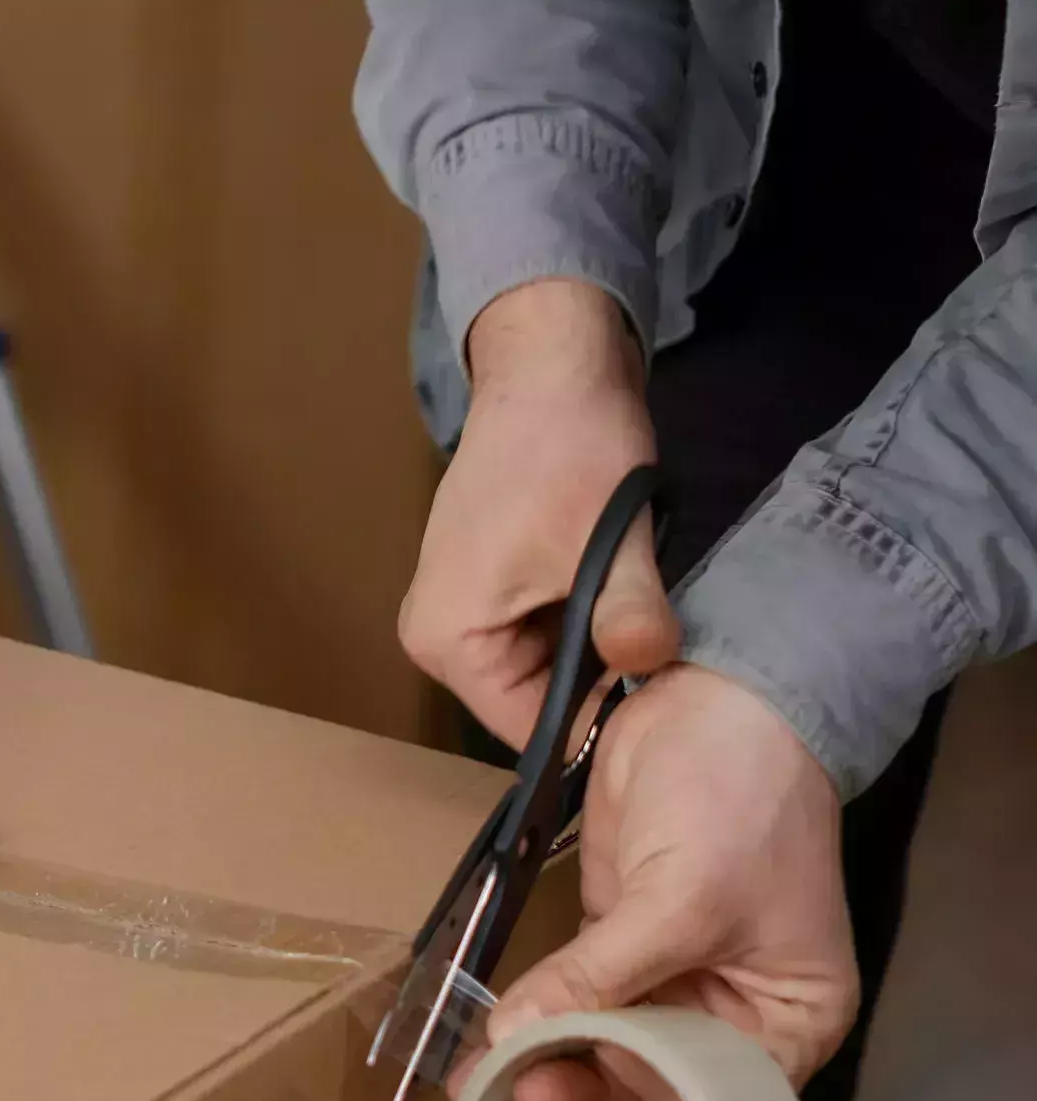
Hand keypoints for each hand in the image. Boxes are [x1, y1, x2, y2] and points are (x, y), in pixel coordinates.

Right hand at [402, 279, 677, 747]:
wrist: (550, 373)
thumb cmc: (567, 448)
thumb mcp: (607, 536)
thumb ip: (628, 611)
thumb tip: (651, 667)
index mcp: (447, 639)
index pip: (530, 728)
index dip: (599, 722)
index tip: (663, 706)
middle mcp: (437, 637)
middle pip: (535, 702)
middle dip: (599, 683)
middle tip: (660, 649)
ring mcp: (456, 613)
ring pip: (545, 671)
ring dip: (595, 649)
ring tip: (639, 611)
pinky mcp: (483, 591)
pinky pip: (540, 638)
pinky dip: (583, 623)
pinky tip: (615, 590)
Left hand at [464, 665, 857, 1100]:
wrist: (719, 699)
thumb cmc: (739, 803)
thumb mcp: (681, 898)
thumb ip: (601, 975)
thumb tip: (518, 1035)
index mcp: (791, 1019)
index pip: (715, 1090)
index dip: (643, 1090)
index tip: (567, 1082)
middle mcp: (737, 1009)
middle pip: (655, 1068)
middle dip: (584, 1077)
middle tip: (506, 1081)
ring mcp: (675, 970)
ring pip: (608, 1035)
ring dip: (549, 1050)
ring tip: (481, 1069)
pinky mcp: (622, 930)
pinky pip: (579, 988)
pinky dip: (541, 1007)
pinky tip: (492, 1027)